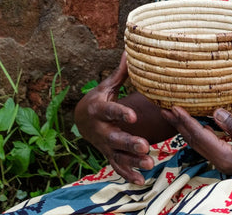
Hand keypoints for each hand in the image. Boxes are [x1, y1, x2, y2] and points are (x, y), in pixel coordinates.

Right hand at [74, 52, 153, 183]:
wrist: (81, 119)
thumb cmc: (99, 99)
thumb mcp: (106, 86)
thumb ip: (119, 73)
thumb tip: (129, 51)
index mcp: (99, 109)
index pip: (111, 111)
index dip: (121, 114)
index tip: (133, 117)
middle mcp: (101, 130)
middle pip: (116, 138)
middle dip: (130, 143)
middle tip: (145, 145)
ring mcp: (104, 145)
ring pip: (119, 155)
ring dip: (134, 161)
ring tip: (151, 163)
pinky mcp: (109, 155)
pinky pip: (118, 167)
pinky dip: (128, 175)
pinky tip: (142, 180)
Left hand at [161, 106, 231, 177]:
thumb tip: (215, 112)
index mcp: (225, 156)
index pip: (200, 135)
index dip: (186, 121)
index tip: (174, 107)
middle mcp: (219, 160)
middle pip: (193, 140)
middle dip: (178, 124)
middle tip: (164, 109)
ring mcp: (222, 161)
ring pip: (197, 143)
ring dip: (185, 128)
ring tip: (173, 115)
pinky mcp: (226, 158)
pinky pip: (205, 144)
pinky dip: (196, 132)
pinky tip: (193, 124)